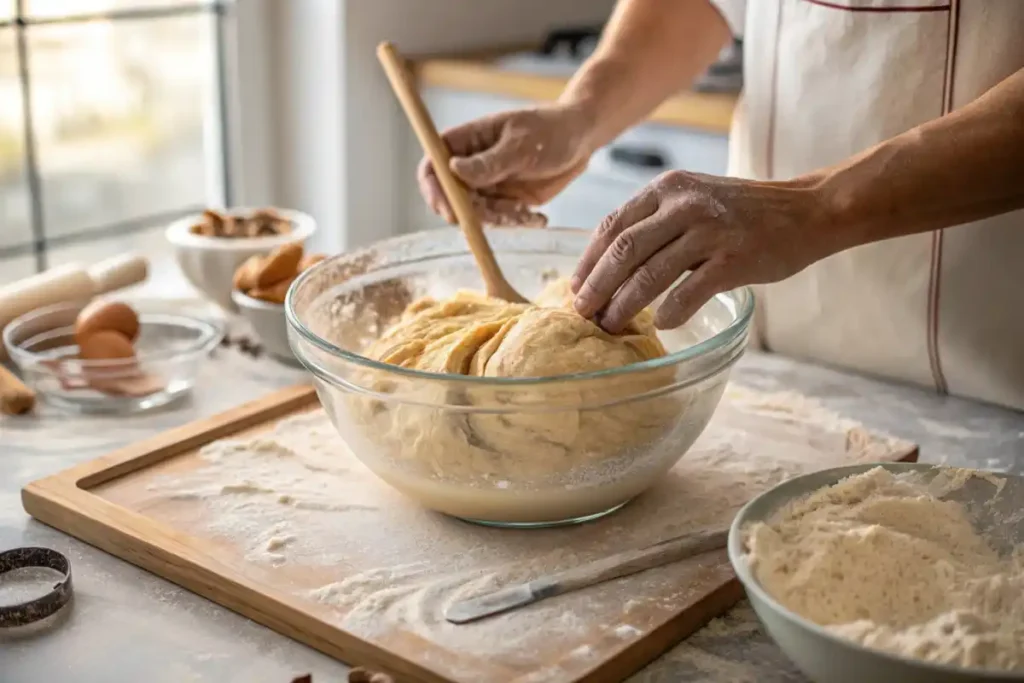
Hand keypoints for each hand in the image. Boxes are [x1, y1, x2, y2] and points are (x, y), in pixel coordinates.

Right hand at [418, 104, 593, 226]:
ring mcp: (488, 185)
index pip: (433, 166)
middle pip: (451, 197)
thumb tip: (453, 170)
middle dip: (470, 213)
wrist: (581, 139)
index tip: (448, 209)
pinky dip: (516, 223)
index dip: (433, 189)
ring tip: (525, 212)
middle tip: (498, 216)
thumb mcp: (522, 145)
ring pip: (477, 214)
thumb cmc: (551, 129)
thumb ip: (489, 162)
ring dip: (498, 220)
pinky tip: (538, 217)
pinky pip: (501, 221)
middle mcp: (471, 166)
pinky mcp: (507, 202)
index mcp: (467, 142)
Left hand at [570, 171, 832, 332]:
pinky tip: (663, 325)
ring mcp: (709, 230)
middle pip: (623, 250)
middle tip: (582, 314)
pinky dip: (671, 313)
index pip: (612, 226)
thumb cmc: (743, 212)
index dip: (588, 261)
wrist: (806, 210)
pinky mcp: (734, 258)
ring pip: (650, 274)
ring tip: (611, 326)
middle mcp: (684, 204)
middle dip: (597, 287)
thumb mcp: (693, 199)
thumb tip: (607, 267)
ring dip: (624, 306)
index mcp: (667, 189)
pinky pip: (690, 292)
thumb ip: (655, 222)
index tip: (574, 289)